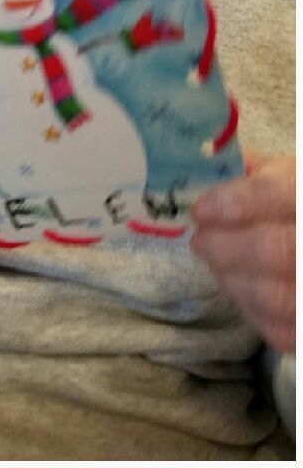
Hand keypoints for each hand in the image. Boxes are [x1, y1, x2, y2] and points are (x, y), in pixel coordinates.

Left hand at [191, 152, 293, 351]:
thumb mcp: (288, 177)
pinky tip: (238, 287)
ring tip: (213, 260)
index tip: (200, 210)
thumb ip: (252, 171)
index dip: (237, 202)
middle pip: (277, 250)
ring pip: (277, 297)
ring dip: (232, 279)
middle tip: (199, 240)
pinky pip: (281, 330)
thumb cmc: (298, 205)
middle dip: (225, 247)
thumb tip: (201, 161)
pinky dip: (251, 309)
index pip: (281, 194)